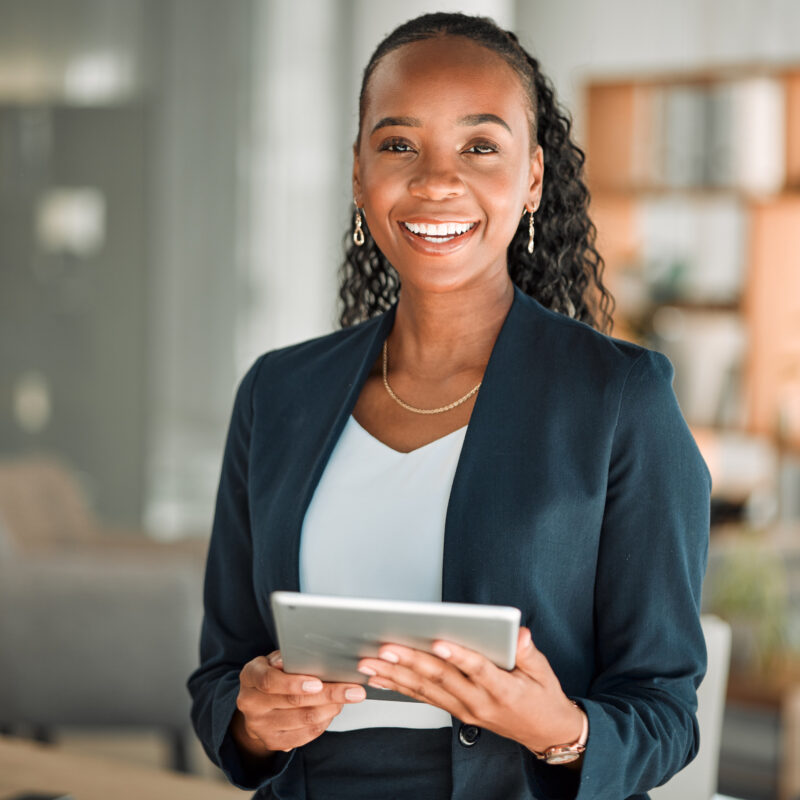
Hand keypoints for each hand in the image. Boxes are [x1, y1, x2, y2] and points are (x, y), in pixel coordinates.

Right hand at [232, 650, 366, 755]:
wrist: (256, 706)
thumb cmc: (272, 673)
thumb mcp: (274, 660)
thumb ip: (288, 658)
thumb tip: (304, 656)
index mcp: (250, 677)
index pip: (269, 681)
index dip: (294, 682)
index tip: (318, 682)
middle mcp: (251, 703)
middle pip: (293, 702)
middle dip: (328, 695)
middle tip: (354, 690)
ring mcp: (260, 726)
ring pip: (303, 720)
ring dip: (331, 708)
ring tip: (348, 697)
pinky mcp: (273, 742)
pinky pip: (305, 735)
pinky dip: (325, 722)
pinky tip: (334, 710)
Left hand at [356, 627, 584, 755]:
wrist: (546, 733)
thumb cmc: (543, 697)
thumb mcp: (544, 672)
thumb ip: (529, 652)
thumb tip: (520, 634)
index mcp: (502, 690)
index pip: (477, 670)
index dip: (458, 656)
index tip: (438, 642)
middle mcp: (479, 702)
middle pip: (441, 679)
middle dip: (411, 661)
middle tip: (386, 648)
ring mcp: (465, 710)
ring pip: (426, 690)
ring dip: (395, 675)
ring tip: (371, 662)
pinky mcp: (457, 712)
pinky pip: (425, 698)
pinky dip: (401, 687)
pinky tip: (381, 677)